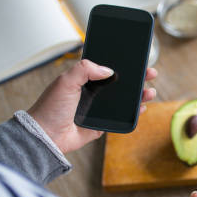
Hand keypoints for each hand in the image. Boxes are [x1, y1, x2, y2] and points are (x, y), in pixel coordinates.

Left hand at [27, 59, 157, 153]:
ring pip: (124, 100)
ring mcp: (99, 109)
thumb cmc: (50, 108)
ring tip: (150, 91)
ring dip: (139, 95)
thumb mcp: (65, 82)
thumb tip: (108, 70)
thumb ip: (84, 69)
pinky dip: (134, 113)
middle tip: (150, 73)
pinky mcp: (103, 124)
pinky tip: (142, 108)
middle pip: (121, 83)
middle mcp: (93, 93)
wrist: (47, 136)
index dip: (122, 64)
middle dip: (137, 78)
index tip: (136, 60)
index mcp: (84, 80)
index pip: (107, 69)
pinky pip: (122, 117)